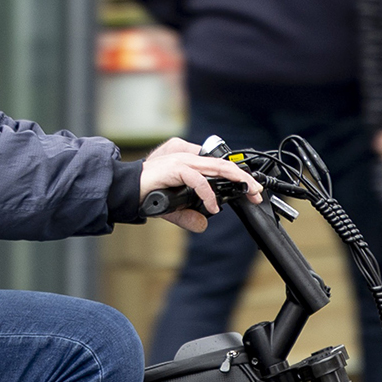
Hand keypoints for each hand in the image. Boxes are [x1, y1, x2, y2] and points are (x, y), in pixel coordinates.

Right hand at [139, 137, 262, 232]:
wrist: (124, 189)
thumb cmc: (147, 192)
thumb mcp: (173, 208)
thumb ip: (188, 215)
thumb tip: (203, 225)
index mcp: (188, 161)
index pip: (218, 164)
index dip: (236, 174)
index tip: (250, 188)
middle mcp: (186, 157)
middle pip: (223, 163)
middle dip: (243, 177)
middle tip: (257, 191)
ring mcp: (180, 160)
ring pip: (216, 166)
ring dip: (235, 180)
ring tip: (247, 192)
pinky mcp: (173, 168)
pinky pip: (197, 179)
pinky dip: (208, 194)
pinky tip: (213, 207)